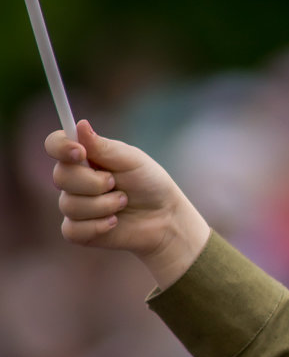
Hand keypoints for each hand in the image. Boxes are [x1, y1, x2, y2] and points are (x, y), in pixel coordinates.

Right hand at [46, 119, 210, 288]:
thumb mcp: (132, 160)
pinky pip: (72, 229)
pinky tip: (115, 222)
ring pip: (69, 205)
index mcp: (83, 157)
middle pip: (60, 177)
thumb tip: (80, 125)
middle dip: (94, 183)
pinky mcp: (78, 231)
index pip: (54, 145)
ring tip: (123, 202)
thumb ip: (104, 147)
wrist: (165, 218)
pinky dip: (97, 226)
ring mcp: (74, 205)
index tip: (80, 152)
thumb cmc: (149, 183)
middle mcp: (74, 180)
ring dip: (103, 205)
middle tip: (116, 183)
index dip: (60, 147)